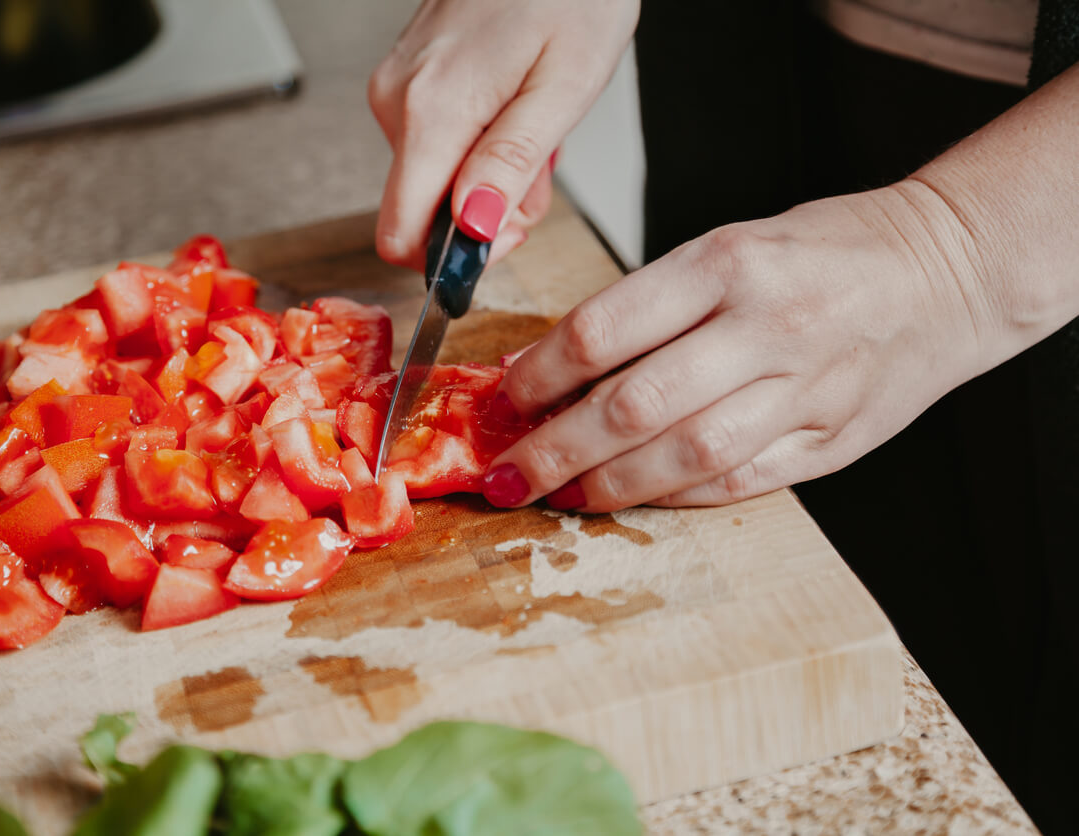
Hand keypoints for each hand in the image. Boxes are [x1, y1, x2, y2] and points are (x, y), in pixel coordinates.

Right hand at [368, 0, 638, 268]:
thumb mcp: (562, 89)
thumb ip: (509, 167)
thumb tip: (472, 231)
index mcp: (430, 112)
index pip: (401, 236)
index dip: (453, 259)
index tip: (506, 235)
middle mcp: (397, 102)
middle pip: (419, 212)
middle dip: (484, 213)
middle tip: (538, 170)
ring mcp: (397, 87)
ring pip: (431, 179)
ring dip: (487, 176)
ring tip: (533, 122)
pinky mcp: (407, 78)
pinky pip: (433, 143)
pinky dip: (478, 144)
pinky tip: (512, 105)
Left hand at [481, 182, 999, 508]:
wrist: (946, 271)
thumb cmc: (826, 253)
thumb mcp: (731, 247)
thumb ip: (652, 307)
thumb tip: (556, 366)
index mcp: (728, 262)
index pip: (605, 329)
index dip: (540, 375)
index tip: (506, 399)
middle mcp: (765, 326)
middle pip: (634, 406)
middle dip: (556, 450)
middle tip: (509, 474)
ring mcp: (803, 389)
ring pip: (683, 456)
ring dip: (608, 485)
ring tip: (561, 495)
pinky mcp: (830, 440)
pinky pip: (736, 483)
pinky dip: (674, 497)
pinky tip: (633, 499)